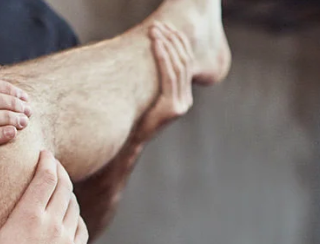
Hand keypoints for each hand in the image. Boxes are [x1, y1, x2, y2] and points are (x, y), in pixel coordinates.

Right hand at [0, 151, 88, 243]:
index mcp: (29, 217)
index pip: (46, 178)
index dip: (47, 161)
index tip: (44, 153)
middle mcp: (53, 224)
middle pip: (64, 187)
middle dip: (60, 171)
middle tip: (53, 164)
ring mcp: (68, 240)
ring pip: (74, 206)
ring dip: (68, 193)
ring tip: (60, 188)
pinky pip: (80, 227)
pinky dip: (75, 216)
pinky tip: (69, 217)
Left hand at [135, 22, 193, 142]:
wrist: (133, 141)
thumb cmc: (136, 117)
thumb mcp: (149, 96)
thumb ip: (157, 82)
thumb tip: (152, 57)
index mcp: (183, 96)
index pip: (186, 64)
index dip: (179, 44)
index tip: (168, 28)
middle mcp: (185, 100)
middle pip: (184, 63)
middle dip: (173, 41)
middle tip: (160, 26)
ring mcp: (180, 105)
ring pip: (178, 67)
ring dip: (167, 46)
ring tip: (156, 31)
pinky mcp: (172, 108)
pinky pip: (169, 77)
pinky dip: (163, 58)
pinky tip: (157, 45)